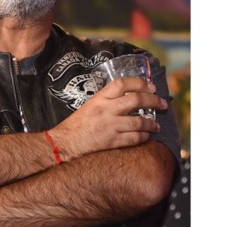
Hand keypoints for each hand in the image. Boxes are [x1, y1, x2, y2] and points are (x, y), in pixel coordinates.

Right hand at [51, 77, 166, 159]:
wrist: (64, 143)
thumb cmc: (75, 126)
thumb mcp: (89, 106)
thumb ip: (106, 101)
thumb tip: (126, 98)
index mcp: (99, 98)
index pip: (122, 83)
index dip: (140, 83)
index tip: (151, 87)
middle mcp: (106, 109)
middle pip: (136, 100)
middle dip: (154, 101)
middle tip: (162, 104)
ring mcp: (109, 125)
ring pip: (139, 121)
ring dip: (151, 123)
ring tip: (156, 125)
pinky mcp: (111, 141)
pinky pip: (134, 138)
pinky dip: (143, 136)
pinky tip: (146, 136)